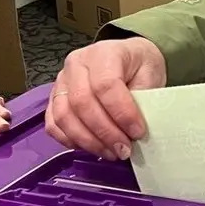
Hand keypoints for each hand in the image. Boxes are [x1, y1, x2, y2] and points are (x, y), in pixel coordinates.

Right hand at [46, 37, 166, 160]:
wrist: (129, 58)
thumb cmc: (140, 66)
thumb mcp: (151, 75)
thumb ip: (143, 99)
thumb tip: (135, 131)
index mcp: (104, 53)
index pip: (106, 85)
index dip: (121, 113)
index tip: (137, 132)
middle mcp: (77, 64)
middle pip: (82, 102)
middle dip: (104, 133)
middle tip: (124, 149)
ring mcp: (61, 81)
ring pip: (64, 116)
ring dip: (88, 141)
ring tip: (110, 152)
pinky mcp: (54, 98)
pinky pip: (53, 124)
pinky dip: (70, 140)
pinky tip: (91, 148)